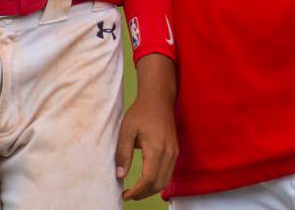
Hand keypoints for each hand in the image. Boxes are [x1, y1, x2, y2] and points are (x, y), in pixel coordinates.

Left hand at [116, 54, 177, 200]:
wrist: (158, 99)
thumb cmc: (141, 112)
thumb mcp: (126, 130)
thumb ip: (123, 154)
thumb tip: (119, 176)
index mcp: (156, 148)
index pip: (148, 179)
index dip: (137, 191)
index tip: (125, 195)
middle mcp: (169, 153)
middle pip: (158, 184)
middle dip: (143, 194)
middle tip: (128, 194)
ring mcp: (174, 153)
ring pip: (165, 181)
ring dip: (150, 190)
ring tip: (135, 190)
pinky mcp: (175, 151)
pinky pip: (168, 173)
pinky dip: (157, 182)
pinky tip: (145, 181)